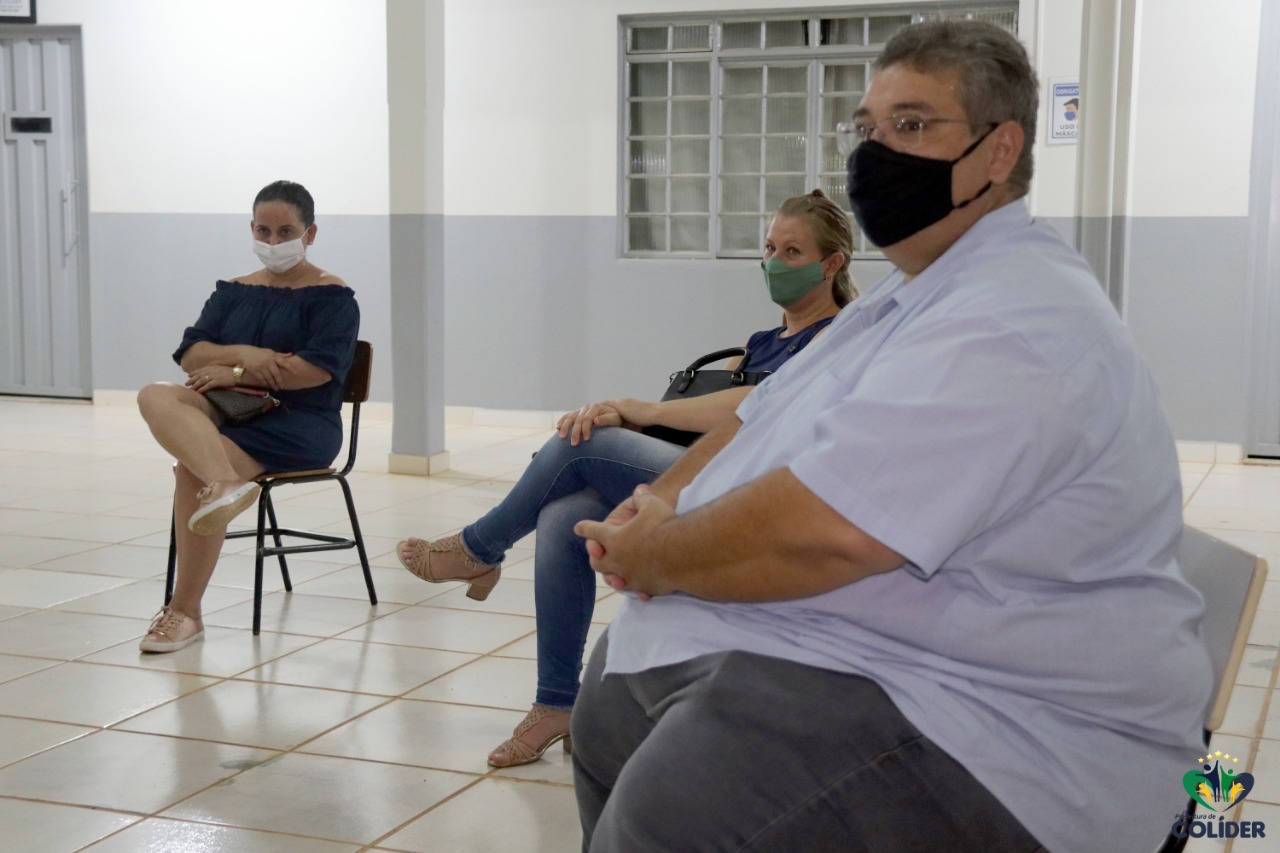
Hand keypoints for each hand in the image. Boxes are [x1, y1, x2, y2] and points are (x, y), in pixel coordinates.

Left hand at [185, 365, 229, 392]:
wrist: (239, 373)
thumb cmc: (232, 371)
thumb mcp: (222, 368)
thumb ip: (215, 370)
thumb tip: (210, 373)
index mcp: (213, 367)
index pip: (201, 370)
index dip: (194, 373)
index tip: (189, 375)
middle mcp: (212, 371)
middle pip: (199, 376)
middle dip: (192, 380)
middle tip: (186, 384)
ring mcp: (214, 376)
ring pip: (201, 381)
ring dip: (195, 385)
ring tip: (191, 389)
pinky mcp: (217, 381)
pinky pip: (208, 385)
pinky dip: (202, 388)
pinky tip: (199, 391)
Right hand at [239, 347, 292, 389]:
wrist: (244, 353)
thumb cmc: (260, 353)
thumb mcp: (270, 351)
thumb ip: (280, 355)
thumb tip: (291, 354)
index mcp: (273, 356)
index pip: (283, 362)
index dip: (290, 367)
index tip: (295, 373)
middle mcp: (268, 361)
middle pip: (276, 373)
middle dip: (280, 381)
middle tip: (282, 386)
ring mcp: (261, 366)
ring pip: (269, 377)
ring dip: (273, 384)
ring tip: (276, 388)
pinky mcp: (255, 371)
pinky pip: (261, 379)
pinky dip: (265, 383)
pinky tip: (268, 385)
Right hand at [557, 401, 622, 445]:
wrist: (612, 414)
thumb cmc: (615, 418)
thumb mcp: (614, 419)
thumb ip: (606, 420)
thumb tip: (596, 420)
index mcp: (595, 407)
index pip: (588, 418)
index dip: (586, 429)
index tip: (586, 439)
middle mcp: (586, 407)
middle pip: (577, 419)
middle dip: (575, 432)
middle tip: (574, 444)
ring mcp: (580, 410)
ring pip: (570, 417)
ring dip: (565, 427)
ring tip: (562, 437)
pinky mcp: (577, 414)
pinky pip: (567, 417)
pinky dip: (562, 421)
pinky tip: (557, 428)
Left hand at [574, 484, 676, 598]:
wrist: (683, 552)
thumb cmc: (664, 525)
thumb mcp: (652, 504)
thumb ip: (643, 498)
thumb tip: (641, 490)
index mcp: (612, 537)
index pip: (593, 531)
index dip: (585, 528)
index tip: (578, 528)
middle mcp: (616, 560)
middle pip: (597, 562)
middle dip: (596, 556)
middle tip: (596, 553)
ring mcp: (629, 576)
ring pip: (613, 579)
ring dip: (612, 575)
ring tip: (615, 575)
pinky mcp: (645, 587)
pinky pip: (635, 589)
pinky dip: (636, 587)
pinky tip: (640, 590)